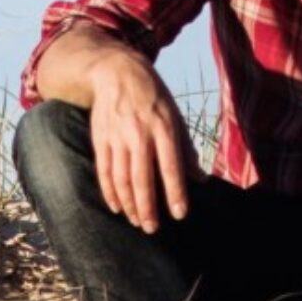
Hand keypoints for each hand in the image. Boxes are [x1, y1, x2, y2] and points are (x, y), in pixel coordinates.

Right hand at [87, 51, 201, 233]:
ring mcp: (117, 137)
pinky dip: (109, 191)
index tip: (179, 214)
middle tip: (152, 228)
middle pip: (141, 177)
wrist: (117, 72)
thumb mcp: (175, 116)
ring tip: (136, 221)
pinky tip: (116, 206)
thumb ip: (186, 149)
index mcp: (163, 127)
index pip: (170, 166)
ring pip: (121, 178)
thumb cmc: (153, 97)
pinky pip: (104, 170)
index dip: (175, 192)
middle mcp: (139, 133)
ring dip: (128, 203)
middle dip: (147, 206)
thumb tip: (200, 179)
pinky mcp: (101, 139)